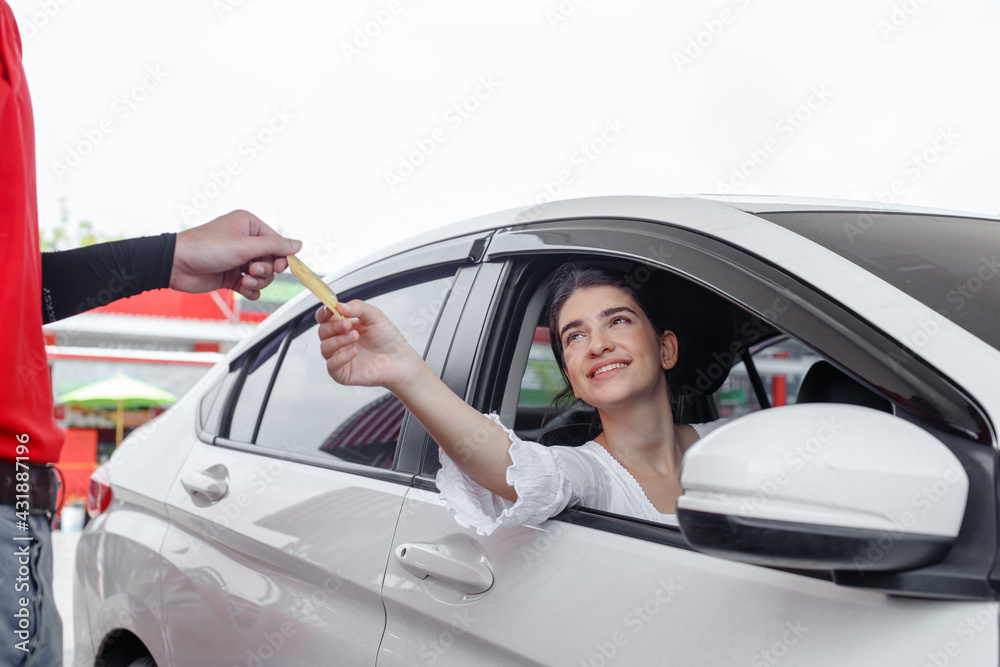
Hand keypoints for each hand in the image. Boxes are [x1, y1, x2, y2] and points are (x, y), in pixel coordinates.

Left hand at [169, 210, 301, 298]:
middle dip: (265, 271)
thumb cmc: (203, 247)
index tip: (278, 267)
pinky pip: (252, 286)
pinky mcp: (232, 275)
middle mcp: (245, 241)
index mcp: (249, 225)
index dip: (280, 257)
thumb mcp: (243, 245)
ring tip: (244, 281)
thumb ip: (274, 245)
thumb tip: (298, 244)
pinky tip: (243, 289)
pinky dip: (250, 290)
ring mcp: (238, 259)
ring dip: (257, 282)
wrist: (176, 265)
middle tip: (253, 271)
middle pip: (272, 261)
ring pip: (263, 276)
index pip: (277, 242)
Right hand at [316, 299, 420, 389]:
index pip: (324, 318)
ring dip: (338, 341)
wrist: (399, 359)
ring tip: (355, 336)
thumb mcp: (375, 316)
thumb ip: (358, 308)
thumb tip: (339, 305)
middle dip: (333, 327)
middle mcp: (339, 340)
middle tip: (348, 325)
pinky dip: (340, 358)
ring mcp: (339, 356)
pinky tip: (354, 352)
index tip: (330, 309)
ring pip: (325, 347)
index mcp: (343, 325)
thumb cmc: (387, 338)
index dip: (324, 312)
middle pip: (322, 332)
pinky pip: (331, 365)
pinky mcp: (342, 372)